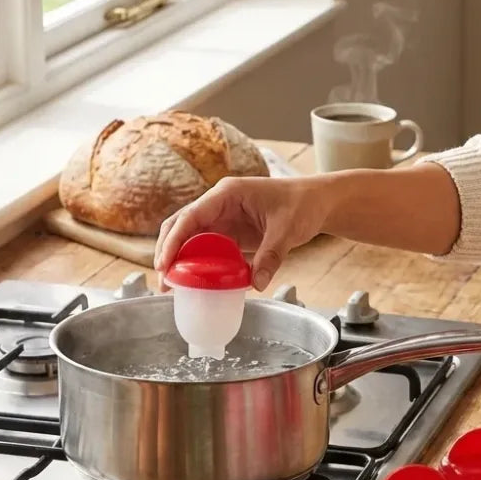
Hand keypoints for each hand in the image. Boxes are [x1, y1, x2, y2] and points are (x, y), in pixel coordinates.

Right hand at [154, 176, 329, 291]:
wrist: (316, 202)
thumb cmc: (303, 204)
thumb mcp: (288, 230)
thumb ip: (271, 256)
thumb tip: (256, 284)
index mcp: (227, 193)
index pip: (190, 215)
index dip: (174, 240)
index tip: (164, 263)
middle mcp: (219, 203)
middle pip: (181, 225)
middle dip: (167, 251)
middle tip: (163, 281)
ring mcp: (222, 217)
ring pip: (189, 237)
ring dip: (178, 258)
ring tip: (171, 286)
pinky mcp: (229, 232)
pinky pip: (206, 247)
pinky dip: (196, 263)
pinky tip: (192, 281)